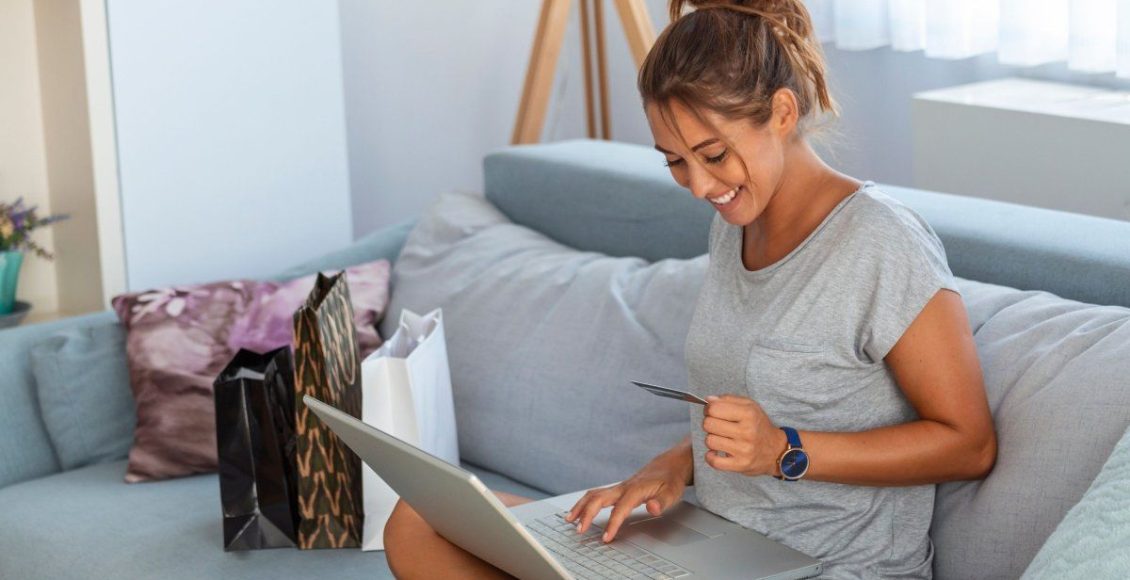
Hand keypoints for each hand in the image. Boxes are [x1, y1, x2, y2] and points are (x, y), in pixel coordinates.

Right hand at [565, 442, 690, 542]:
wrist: (669, 465)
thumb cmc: (670, 480)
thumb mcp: (672, 492)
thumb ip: (662, 502)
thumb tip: (652, 508)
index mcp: (635, 490)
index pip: (620, 509)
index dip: (612, 523)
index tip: (606, 537)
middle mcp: (623, 487)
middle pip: (599, 498)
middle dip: (586, 514)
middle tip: (579, 530)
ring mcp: (618, 487)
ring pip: (593, 495)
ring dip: (580, 506)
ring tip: (569, 520)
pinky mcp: (617, 489)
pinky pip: (596, 494)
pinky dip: (585, 503)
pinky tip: (579, 511)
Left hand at [703, 394, 784, 476]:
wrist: (776, 450)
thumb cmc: (759, 426)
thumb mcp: (749, 406)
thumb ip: (728, 400)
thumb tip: (708, 400)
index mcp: (748, 414)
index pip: (713, 409)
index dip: (709, 409)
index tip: (713, 412)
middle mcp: (747, 431)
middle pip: (708, 424)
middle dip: (709, 423)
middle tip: (718, 426)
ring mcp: (743, 450)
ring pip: (709, 441)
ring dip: (712, 439)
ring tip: (721, 438)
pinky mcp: (740, 465)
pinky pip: (714, 461)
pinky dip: (710, 457)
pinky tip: (716, 452)